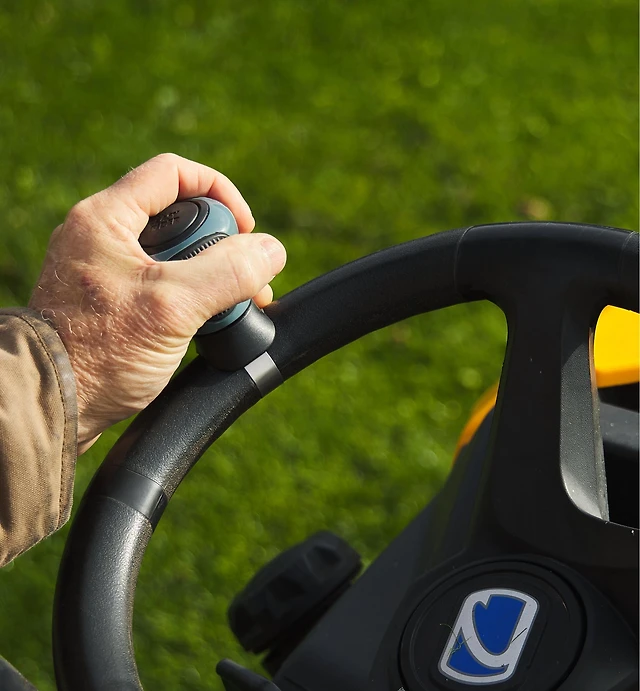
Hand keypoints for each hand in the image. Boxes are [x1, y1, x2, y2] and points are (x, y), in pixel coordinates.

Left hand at [29, 154, 286, 453]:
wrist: (54, 407)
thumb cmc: (99, 355)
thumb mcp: (173, 307)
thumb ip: (228, 273)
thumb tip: (271, 251)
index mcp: (106, 219)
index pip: (173, 172)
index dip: (220, 190)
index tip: (245, 229)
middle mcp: (103, 236)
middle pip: (179, 215)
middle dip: (222, 245)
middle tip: (247, 282)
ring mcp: (105, 269)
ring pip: (174, 253)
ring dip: (212, 275)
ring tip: (236, 309)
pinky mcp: (112, 300)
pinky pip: (163, 282)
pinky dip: (191, 295)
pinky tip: (209, 322)